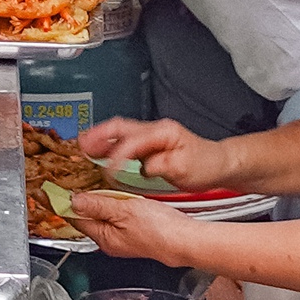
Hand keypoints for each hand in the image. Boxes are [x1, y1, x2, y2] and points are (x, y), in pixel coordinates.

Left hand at [71, 190, 185, 263]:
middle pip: (86, 218)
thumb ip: (98, 206)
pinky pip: (114, 216)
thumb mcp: (124, 211)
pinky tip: (113, 195)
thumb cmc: (159, 228)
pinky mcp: (134, 232)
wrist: (184, 240)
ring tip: (86, 185)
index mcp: (104, 238)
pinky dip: (110, 204)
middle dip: (77, 201)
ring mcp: (122, 238)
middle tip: (68, 183)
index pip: (75, 219)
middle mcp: (110, 241)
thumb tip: (73, 202)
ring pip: (101, 216)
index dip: (62, 204)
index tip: (49, 192)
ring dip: (94, 201)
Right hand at [78, 114, 235, 193]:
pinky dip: (110, 144)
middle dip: (98, 135)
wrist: (219, 164)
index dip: (117, 156)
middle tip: (81, 144)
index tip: (108, 171)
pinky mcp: (150, 144)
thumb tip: (143, 168)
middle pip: (120, 127)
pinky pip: (124, 140)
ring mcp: (152, 135)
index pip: (132, 142)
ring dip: (101, 138)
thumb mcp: (185, 169)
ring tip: (83, 146)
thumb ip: (161, 166)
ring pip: (120, 132)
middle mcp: (155, 130)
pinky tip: (101, 153)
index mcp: (163, 133)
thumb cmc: (205, 165)